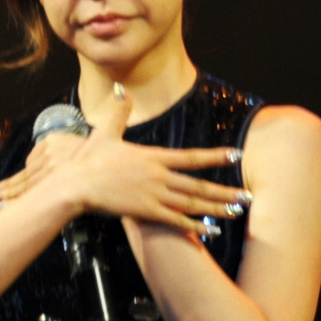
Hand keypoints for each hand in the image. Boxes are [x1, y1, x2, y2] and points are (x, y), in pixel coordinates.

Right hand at [0, 87, 246, 234]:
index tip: (235, 156)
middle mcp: (158, 176)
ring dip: (216, 208)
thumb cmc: (87, 160)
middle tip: (247, 196)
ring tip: (236, 211)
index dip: (215, 156)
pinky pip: (176, 220)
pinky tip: (211, 230)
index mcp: (152, 157)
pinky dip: (195, 226)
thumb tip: (120, 90)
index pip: (190, 157)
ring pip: (192, 203)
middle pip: (198, 185)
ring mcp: (153, 195)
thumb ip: (117, 112)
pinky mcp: (145, 211)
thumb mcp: (104, 132)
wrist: (74, 185)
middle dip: (224, 191)